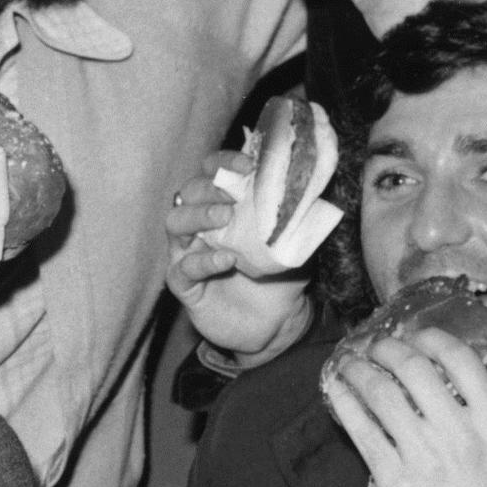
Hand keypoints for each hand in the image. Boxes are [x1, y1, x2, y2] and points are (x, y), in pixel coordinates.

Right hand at [166, 173, 315, 363]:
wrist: (278, 323)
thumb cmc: (281, 277)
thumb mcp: (295, 240)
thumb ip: (297, 214)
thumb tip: (312, 185)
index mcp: (224, 205)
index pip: (212, 171)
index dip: (224, 162)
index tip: (247, 164)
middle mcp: (200, 225)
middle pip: (188, 192)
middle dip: (208, 188)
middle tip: (232, 195)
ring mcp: (188, 253)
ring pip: (175, 223)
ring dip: (197, 216)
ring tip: (224, 219)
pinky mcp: (185, 286)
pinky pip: (182, 269)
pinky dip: (202, 261)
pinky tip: (226, 260)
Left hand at [322, 328, 486, 486]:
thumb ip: (475, 406)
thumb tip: (434, 362)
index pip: (460, 359)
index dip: (430, 337)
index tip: (413, 333)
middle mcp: (462, 435)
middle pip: (414, 369)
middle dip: (386, 347)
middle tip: (373, 343)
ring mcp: (425, 458)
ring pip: (380, 394)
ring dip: (358, 369)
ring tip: (349, 362)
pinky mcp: (393, 481)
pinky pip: (361, 429)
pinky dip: (344, 402)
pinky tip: (336, 389)